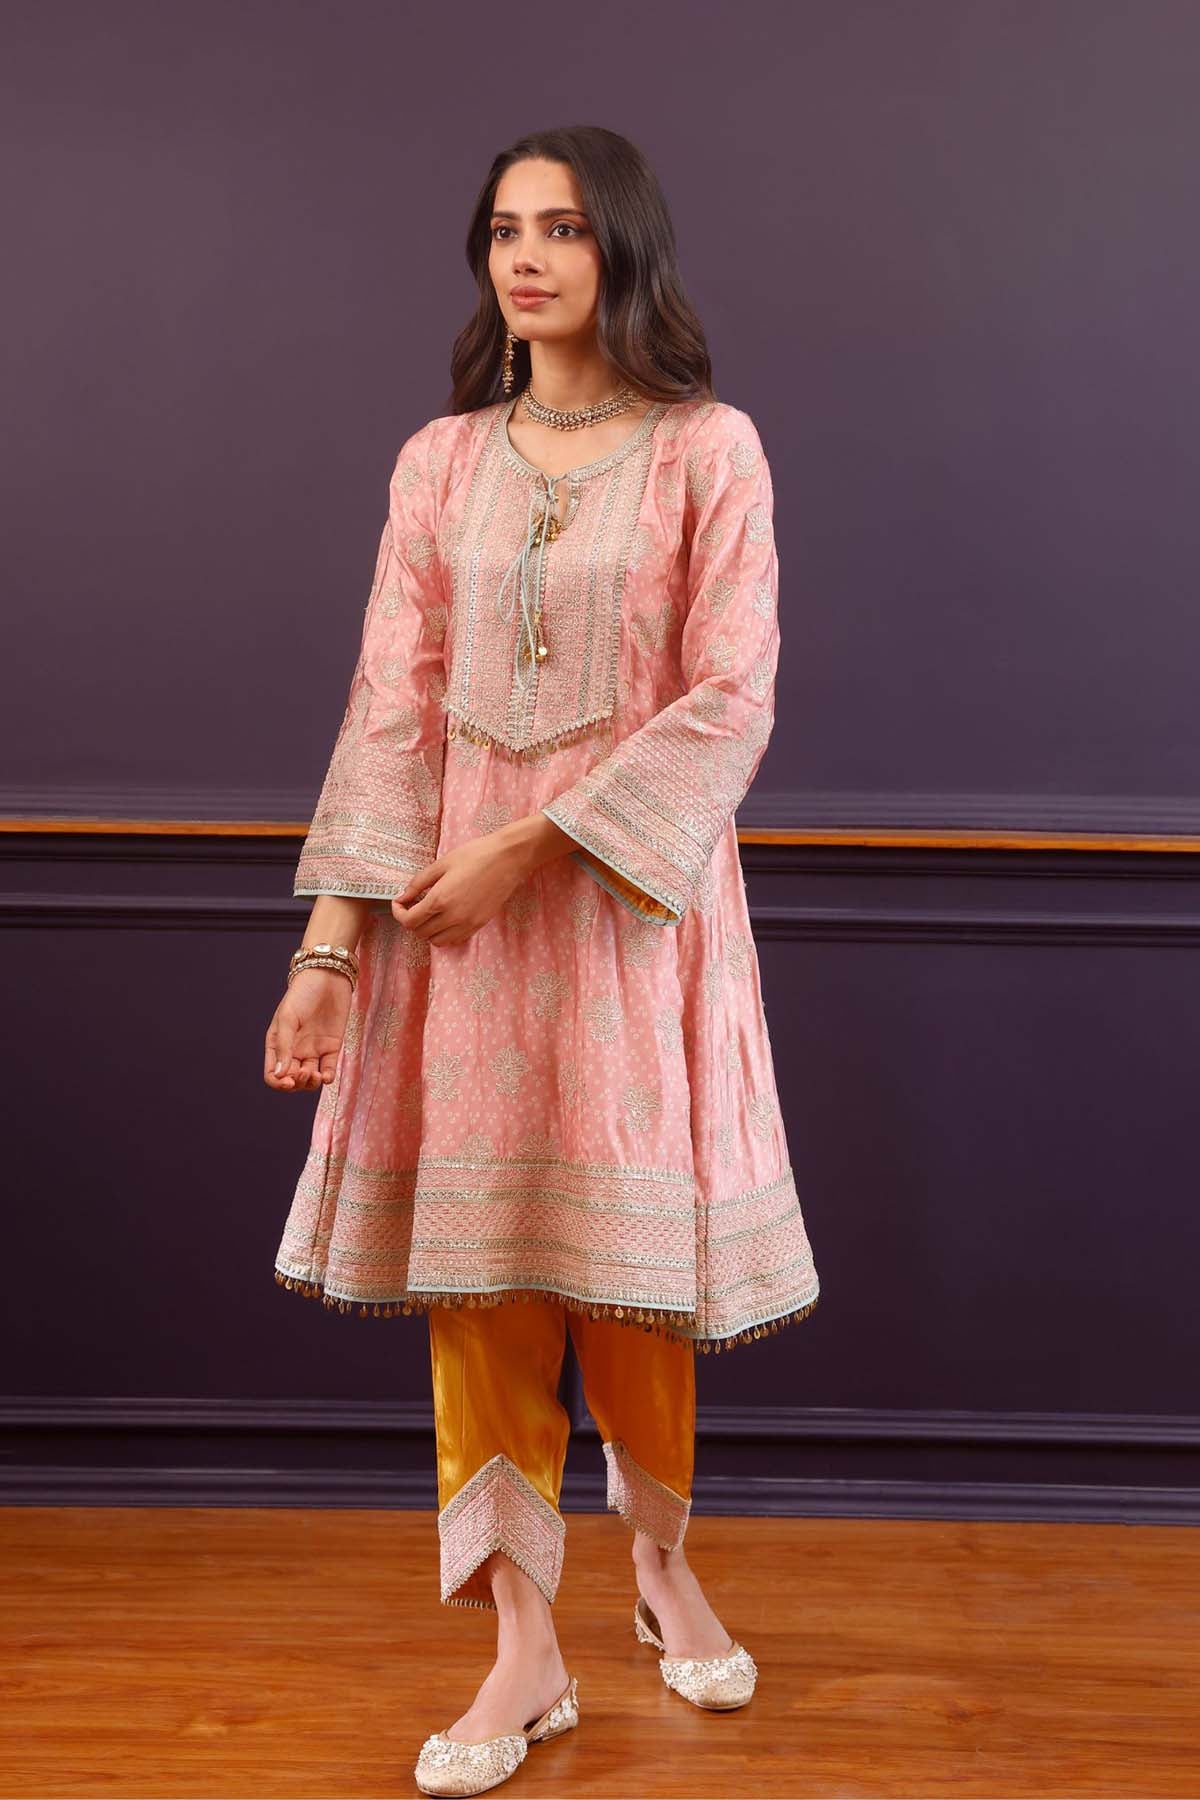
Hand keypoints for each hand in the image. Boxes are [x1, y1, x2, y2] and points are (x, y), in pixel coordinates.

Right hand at [264, 968, 353, 1091]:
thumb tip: (280, 1075)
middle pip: (292, 1080)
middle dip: (297, 1084)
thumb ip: (284, 1047)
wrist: (328, 977)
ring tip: (316, 1075)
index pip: (273, 1074)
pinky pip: (328, 1070)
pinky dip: (327, 1078)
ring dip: (312, 1084)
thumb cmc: (302, 994)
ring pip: (310, 1079)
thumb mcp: (288, 1018)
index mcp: (278, 1044)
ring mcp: (313, 1050)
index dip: (279, 1083)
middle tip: (305, 1073)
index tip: (288, 1081)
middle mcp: (294, 1050)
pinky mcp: (332, 1047)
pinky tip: (327, 1076)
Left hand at [391, 831, 530, 944]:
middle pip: (420, 933)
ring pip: (436, 941)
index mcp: (440, 899)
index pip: (409, 921)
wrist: (508, 858)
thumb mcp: (442, 863)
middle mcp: (452, 917)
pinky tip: (445, 919)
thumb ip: (418, 882)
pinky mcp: (478, 925)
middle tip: (413, 905)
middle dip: (411, 920)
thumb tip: (403, 896)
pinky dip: (444, 935)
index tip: (399, 903)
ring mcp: (467, 924)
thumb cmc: (476, 855)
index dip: (398, 913)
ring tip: (429, 914)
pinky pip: (454, 940)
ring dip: (427, 930)